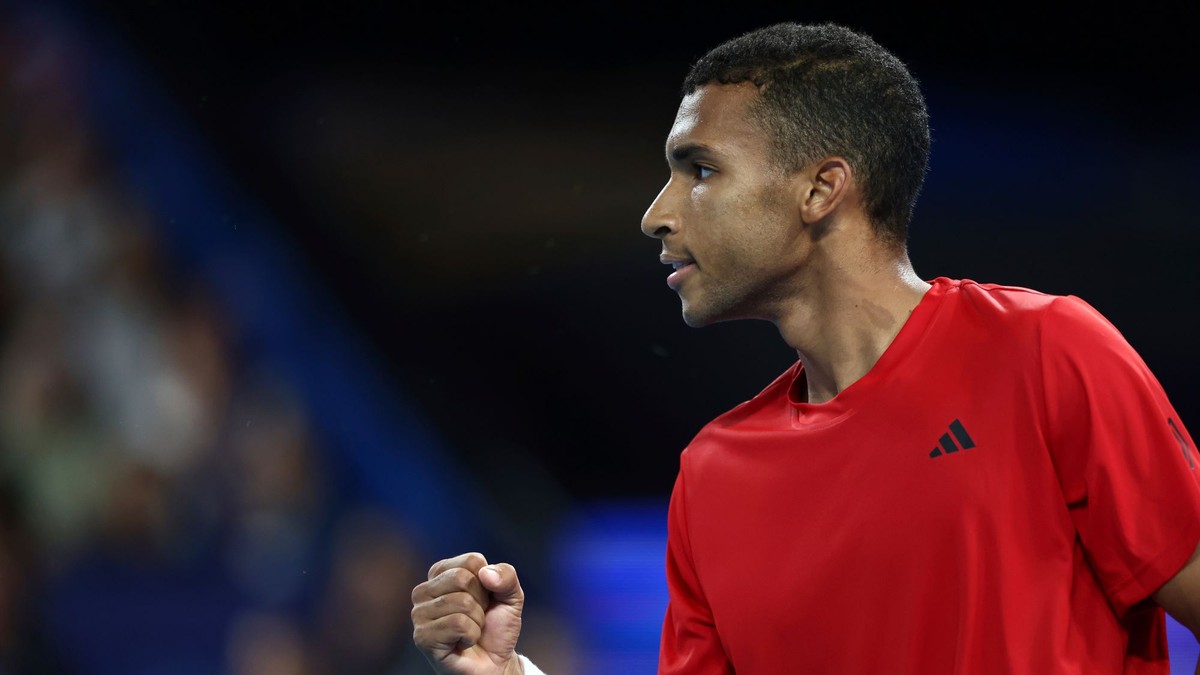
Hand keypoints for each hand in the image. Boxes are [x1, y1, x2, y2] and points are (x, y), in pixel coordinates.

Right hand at [412, 552, 525, 674]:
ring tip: (471, 631)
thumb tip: (485, 573)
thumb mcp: (510, 596)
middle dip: (481, 602)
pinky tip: (463, 643)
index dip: (488, 582)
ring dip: (477, 621)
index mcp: (441, 573)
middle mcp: (424, 590)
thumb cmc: (496, 628)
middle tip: (478, 617)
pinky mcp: (422, 637)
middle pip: (463, 579)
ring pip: (461, 602)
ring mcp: (419, 614)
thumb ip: (506, 576)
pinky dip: (471, 635)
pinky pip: (458, 624)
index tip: (485, 599)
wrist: (494, 664)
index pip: (471, 561)